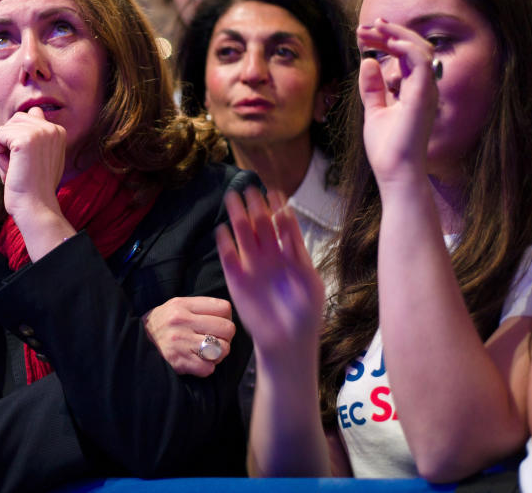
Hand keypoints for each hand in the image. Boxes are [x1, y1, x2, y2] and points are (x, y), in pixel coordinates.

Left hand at [0, 106, 66, 218]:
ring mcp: (39, 132)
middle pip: (15, 119)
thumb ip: (41, 134)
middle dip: (9, 142)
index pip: (29, 117)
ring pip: (5, 129)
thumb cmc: (36, 186)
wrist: (36, 206)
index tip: (30, 163)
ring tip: (16, 169)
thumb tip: (35, 110)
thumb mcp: (45, 155)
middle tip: (19, 166)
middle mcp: (52, 128)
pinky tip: (10, 169)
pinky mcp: (24, 139)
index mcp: (59, 130)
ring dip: (3, 150)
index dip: (20, 140)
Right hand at [142, 296, 236, 376]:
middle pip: (227, 329)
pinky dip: (205, 368)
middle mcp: (182, 321)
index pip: (224, 308)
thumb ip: (198, 308)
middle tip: (214, 341)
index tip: (217, 325)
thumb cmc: (161, 326)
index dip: (226, 318)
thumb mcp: (175, 307)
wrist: (134, 344)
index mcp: (182, 305)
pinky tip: (196, 363)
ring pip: (222, 349)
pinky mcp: (179, 361)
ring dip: (218, 355)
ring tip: (205, 353)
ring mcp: (180, 341)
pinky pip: (208, 368)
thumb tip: (227, 316)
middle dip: (225, 338)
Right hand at [216, 188, 323, 362]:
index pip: (282, 225)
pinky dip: (225, 245)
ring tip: (232, 199)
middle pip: (260, 226)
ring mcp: (252, 268)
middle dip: (255, 207)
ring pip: (243, 236)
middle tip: (250, 188)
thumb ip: (297, 250)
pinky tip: (222, 231)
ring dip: (238, 217)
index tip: (275, 191)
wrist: (288, 342)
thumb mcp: (308, 279)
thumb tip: (287, 219)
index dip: (278, 208)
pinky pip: (229, 259)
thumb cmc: (305, 314)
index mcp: (289, 255)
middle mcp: (270, 257)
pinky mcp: (237, 281)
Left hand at [357, 19, 438, 184]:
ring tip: (374, 28)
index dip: (386, 40)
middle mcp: (424, 88)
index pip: (404, 55)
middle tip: (366, 27)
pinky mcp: (424, 95)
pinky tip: (387, 42)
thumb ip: (372, 88)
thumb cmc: (387, 148)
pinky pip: (420, 61)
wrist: (394, 172)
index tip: (364, 33)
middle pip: (413, 48)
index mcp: (413, 90)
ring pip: (420, 49)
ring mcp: (426, 91)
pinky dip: (405, 47)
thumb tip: (368, 63)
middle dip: (389, 32)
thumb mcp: (374, 111)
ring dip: (396, 34)